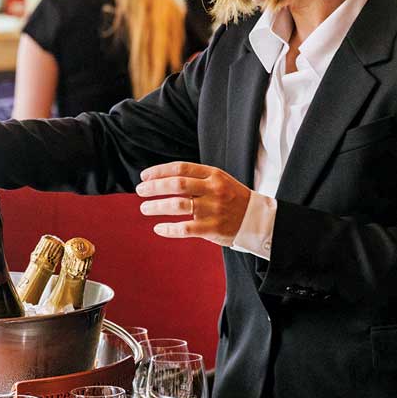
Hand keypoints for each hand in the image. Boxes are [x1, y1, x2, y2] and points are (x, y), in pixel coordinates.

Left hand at [135, 162, 251, 246]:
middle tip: (139, 191)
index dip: (159, 171)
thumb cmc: (233, 199)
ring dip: (157, 206)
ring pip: (178, 205)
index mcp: (213, 175)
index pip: (181, 168)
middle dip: (154, 187)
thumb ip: (196, 179)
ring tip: (145, 208)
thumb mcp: (219, 181)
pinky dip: (169, 229)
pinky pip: (185, 228)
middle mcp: (213, 190)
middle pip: (177, 184)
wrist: (257, 219)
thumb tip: (163, 180)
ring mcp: (213, 209)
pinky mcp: (212, 228)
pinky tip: (158, 228)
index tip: (144, 176)